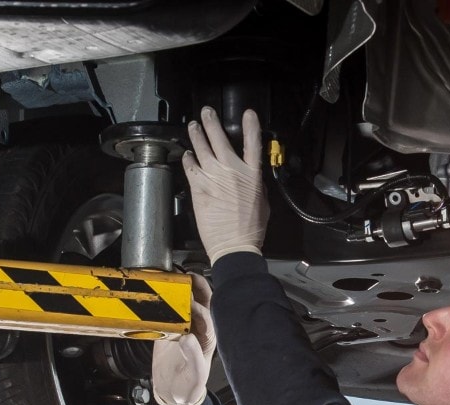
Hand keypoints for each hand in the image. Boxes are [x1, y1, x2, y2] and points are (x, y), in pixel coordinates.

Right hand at [152, 274, 215, 404]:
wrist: (173, 392)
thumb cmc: (188, 386)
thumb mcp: (194, 376)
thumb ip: (193, 358)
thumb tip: (187, 338)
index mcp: (209, 340)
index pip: (208, 319)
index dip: (199, 311)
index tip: (188, 305)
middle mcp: (200, 330)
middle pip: (205, 303)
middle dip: (199, 288)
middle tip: (188, 277)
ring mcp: (186, 327)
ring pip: (190, 302)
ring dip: (185, 288)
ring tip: (175, 276)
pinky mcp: (171, 328)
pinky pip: (171, 310)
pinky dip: (167, 299)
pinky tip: (161, 288)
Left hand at [182, 107, 268, 264]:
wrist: (234, 245)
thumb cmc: (251, 229)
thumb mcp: (262, 202)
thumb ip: (255, 184)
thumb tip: (250, 176)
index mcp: (251, 174)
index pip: (253, 143)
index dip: (250, 126)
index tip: (248, 113)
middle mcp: (231, 170)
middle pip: (219, 138)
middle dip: (212, 122)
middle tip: (207, 113)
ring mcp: (213, 177)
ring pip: (201, 147)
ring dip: (196, 134)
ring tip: (193, 126)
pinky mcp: (198, 186)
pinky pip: (190, 166)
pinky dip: (188, 158)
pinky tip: (187, 154)